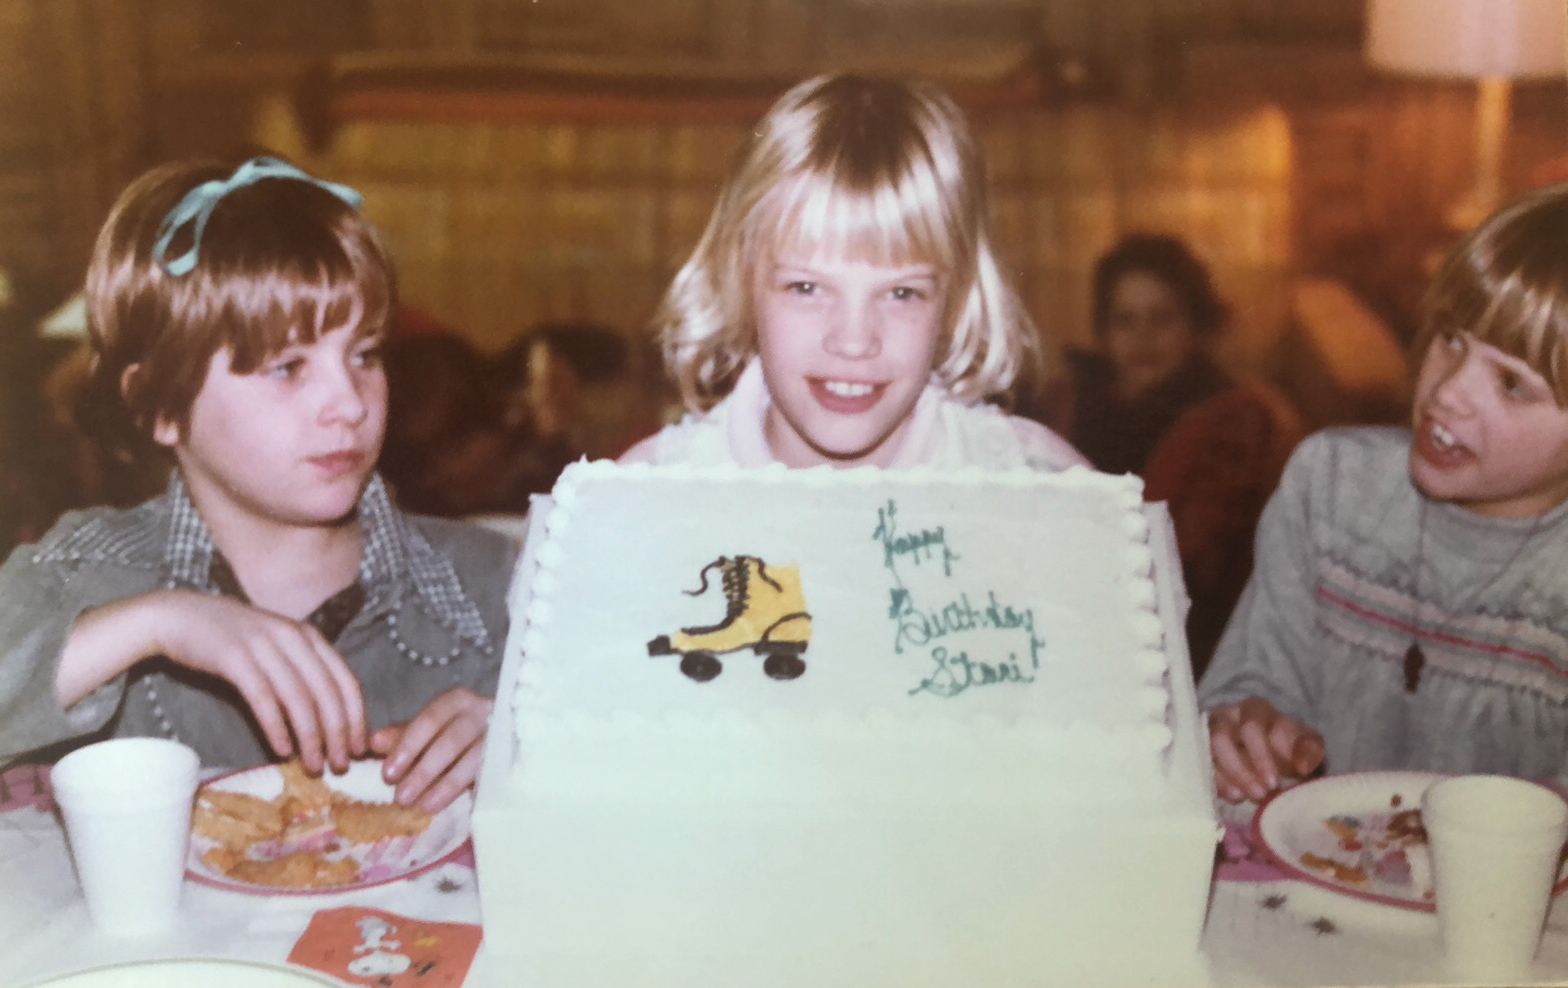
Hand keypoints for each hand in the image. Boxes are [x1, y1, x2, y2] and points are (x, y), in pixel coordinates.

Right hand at [60, 590, 367, 773]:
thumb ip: (302, 672)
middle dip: (339, 735)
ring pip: (300, 699)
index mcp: (309, 636)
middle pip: (328, 694)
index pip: (346, 681)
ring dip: (311, 738)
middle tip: (341, 767)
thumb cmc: (232, 639)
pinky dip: (276, 727)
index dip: (357, 718)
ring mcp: (265, 646)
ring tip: (315, 767)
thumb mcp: (277, 647)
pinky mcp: (235, 658)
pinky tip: (283, 750)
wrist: (179, 616)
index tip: (360, 749)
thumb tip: (329, 718)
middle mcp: (293, 638)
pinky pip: (264, 698)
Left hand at [370, 687, 491, 811]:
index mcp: (457, 701)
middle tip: (400, 797)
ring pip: (473, 760)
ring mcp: (500, 735)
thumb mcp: (427, 731)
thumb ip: (402, 736)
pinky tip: (448, 805)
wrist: (501, 737)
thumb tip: (374, 743)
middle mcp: (482, 713)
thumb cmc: (455, 732)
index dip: (408, 745)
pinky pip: (487, 775)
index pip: (431, 718)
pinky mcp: (509, 757)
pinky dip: (466, 791)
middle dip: (424, 770)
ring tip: (422, 806)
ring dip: (445, 785)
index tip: (388, 774)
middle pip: (452, 740)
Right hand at [1207, 696, 1324, 802]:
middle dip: (1240, 770)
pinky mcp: (1202, 752)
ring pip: (1207, 752)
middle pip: (1221, 738)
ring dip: (1225, 777)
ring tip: (1243, 798)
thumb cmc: (1290, 746)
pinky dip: (1216, 783)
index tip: (1274, 783)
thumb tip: (1302, 767)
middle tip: (1259, 794)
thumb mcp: (1307, 744)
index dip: (1260, 755)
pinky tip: (1233, 797)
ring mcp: (1209, 733)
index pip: (1251, 727)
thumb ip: (1310, 750)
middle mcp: (1226, 716)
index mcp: (1254, 709)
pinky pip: (1201, 766)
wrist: (1276, 753)